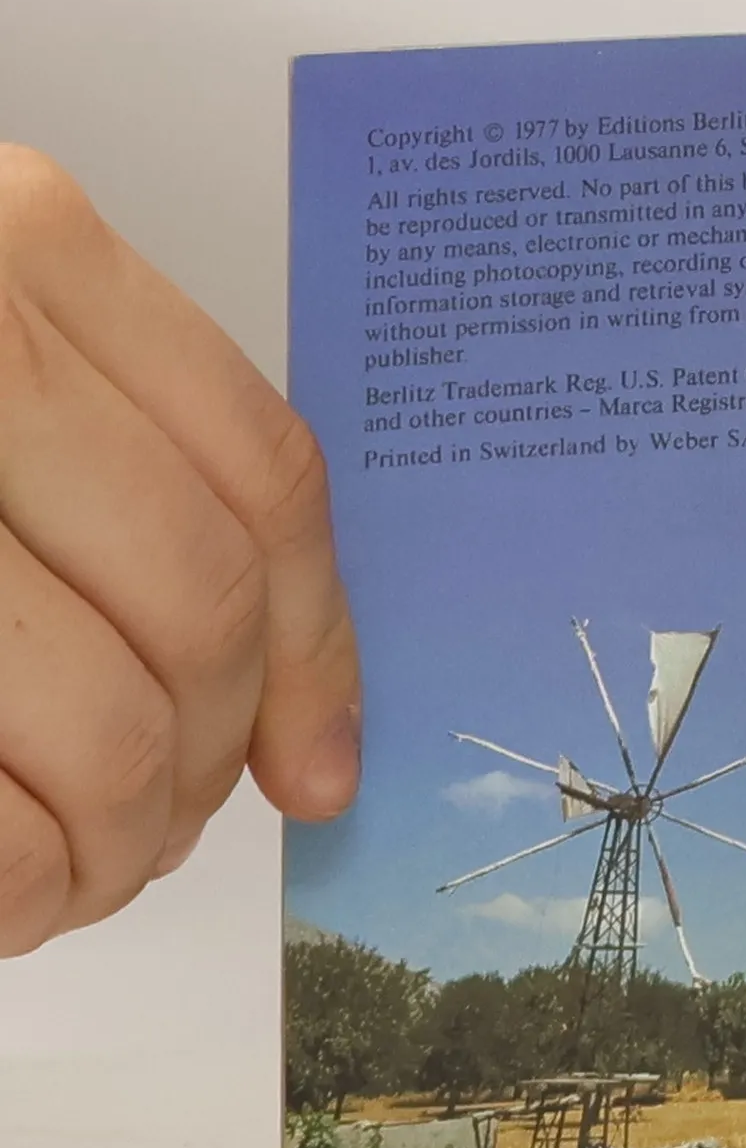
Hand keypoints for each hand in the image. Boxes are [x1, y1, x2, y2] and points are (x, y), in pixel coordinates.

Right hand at [0, 146, 359, 952]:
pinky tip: (11, 895)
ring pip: (106, 725)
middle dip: (200, 764)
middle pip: (196, 613)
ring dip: (115, 842)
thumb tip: (294, 730)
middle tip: (159, 827)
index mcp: (21, 251)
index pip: (262, 479)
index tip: (314, 768)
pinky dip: (21, 888)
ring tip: (77, 865)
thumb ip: (116, 486)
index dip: (314, 653)